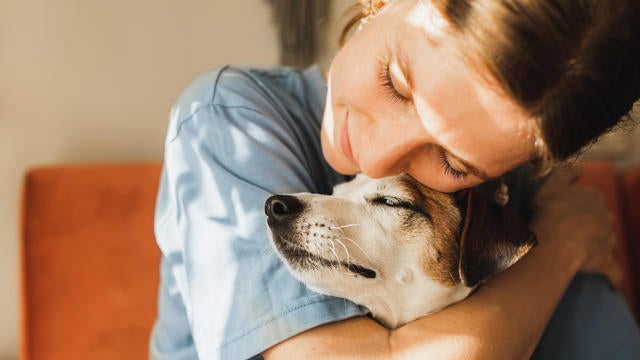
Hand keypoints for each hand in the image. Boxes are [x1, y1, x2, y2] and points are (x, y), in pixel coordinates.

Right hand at [530, 165, 621, 287]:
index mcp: (592, 198)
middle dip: (593, 224)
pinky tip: (613, 283)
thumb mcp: (552, 185)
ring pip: (607, 241)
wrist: (555, 240)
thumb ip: (565, 173)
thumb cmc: (550, 211)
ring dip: (600, 245)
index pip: (591, 197)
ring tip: (584, 253)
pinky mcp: (605, 262)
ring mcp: (606, 240)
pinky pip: (613, 271)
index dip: (579, 203)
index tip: (567, 209)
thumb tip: (579, 166)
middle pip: (602, 219)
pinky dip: (614, 276)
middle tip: (573, 230)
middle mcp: (605, 217)